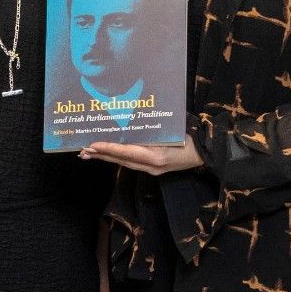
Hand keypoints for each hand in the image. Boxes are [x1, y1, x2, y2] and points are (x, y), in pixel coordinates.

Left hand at [80, 135, 203, 174]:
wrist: (208, 151)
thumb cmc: (191, 136)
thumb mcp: (171, 131)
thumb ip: (152, 130)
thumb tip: (129, 122)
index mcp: (156, 156)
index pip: (127, 152)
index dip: (109, 149)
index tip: (93, 145)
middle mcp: (152, 165)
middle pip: (121, 160)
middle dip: (101, 155)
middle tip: (82, 151)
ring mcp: (153, 169)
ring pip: (124, 162)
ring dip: (106, 158)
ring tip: (89, 153)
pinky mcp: (154, 168)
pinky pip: (132, 162)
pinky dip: (118, 157)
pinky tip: (108, 154)